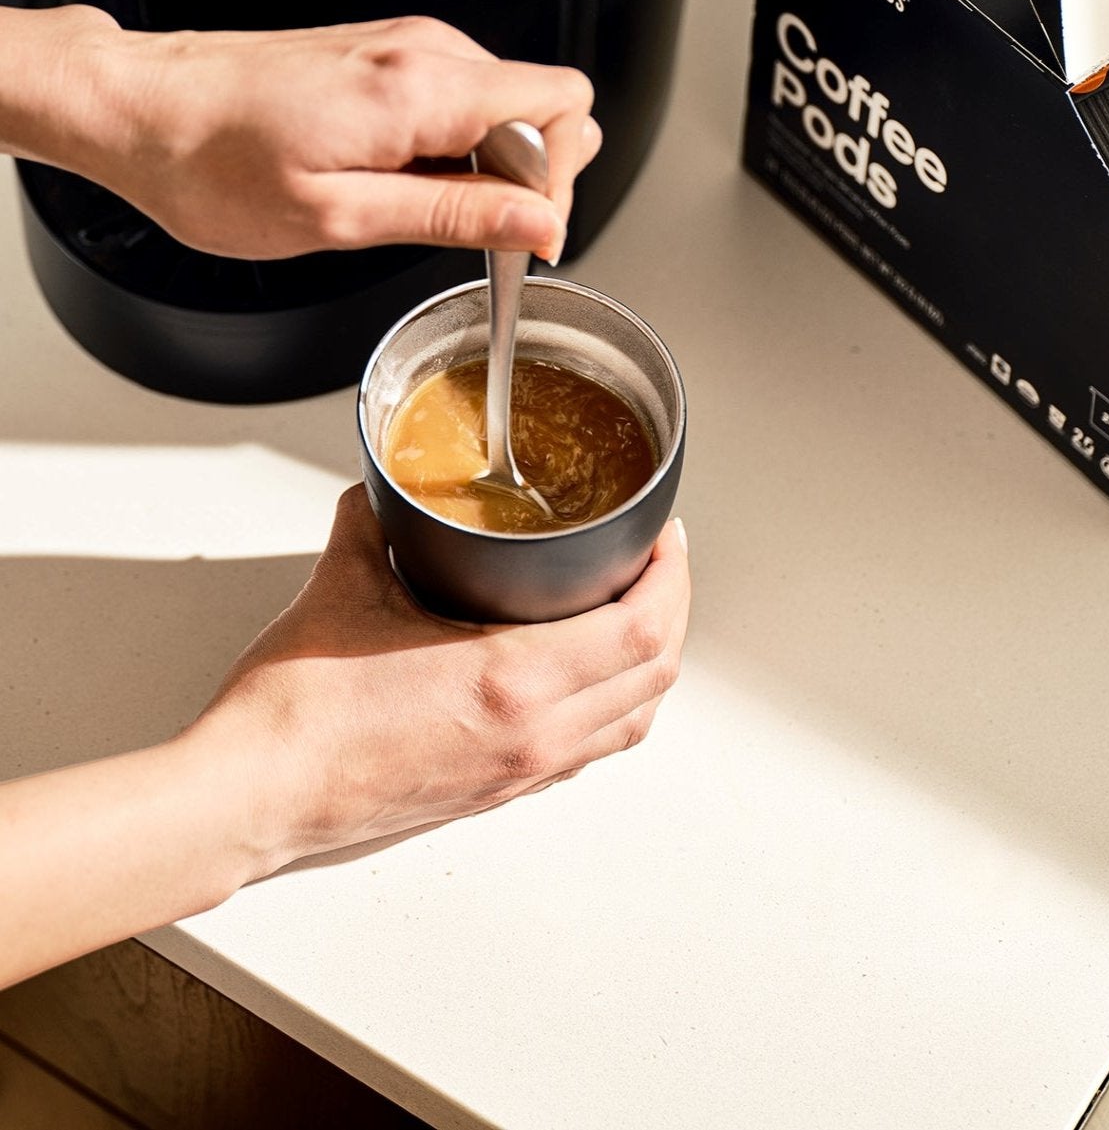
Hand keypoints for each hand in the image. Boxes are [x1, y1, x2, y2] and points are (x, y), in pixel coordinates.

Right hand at [0, 487, 687, 988]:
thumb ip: (373, 524)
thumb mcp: (343, 588)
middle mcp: (532, 736)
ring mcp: (521, 772)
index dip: (672, 577)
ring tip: (635, 612)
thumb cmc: (294, 715)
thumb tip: (383, 493)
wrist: (253, 799)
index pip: (644, 629)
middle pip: (657, 673)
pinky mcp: (499, 793)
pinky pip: (589, 748)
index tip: (666, 538)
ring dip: (650, 663)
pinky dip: (612, 705)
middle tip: (656, 562)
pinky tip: (587, 674)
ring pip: (632, 719)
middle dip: (672, 608)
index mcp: (511, 683)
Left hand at [3, 6, 600, 262]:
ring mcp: (406, 47)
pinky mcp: (387, 56)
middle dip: (531, 180)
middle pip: (547, 107)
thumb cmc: (212, 164)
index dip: (561, 181)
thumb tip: (539, 224)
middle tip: (472, 231)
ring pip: (507, 109)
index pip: (565, 108)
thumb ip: (454, 215)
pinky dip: (454, 152)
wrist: (136, 108)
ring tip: (416, 206)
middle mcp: (424, 51)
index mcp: (420, 87)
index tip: (523, 235)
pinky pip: (463, 103)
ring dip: (488, 170)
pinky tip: (399, 181)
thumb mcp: (340, 217)